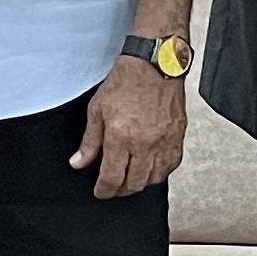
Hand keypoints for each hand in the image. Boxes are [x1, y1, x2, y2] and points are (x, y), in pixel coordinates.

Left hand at [70, 52, 187, 198]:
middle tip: (113, 187)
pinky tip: (151, 169)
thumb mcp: (97, 110)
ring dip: (140, 184)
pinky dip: (160, 173)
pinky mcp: (178, 136)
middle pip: (133, 184)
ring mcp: (164, 141)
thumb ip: (89, 142)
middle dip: (120, 190)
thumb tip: (78, 163)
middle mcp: (144, 143)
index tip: (100, 192)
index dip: (103, 190)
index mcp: (121, 136)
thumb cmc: (127, 81)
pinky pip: (171, 166)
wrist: (155, 64)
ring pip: (153, 179)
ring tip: (131, 179)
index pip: (111, 178)